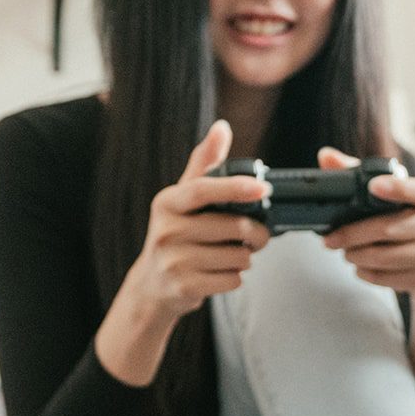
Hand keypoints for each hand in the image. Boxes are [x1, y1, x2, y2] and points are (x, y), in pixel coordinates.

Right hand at [122, 120, 273, 322]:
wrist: (151, 284)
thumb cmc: (175, 235)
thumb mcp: (183, 199)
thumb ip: (204, 164)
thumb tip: (221, 128)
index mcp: (167, 203)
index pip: (203, 190)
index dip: (235, 187)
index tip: (263, 187)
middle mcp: (166, 231)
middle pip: (232, 227)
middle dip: (256, 234)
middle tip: (258, 235)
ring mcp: (173, 261)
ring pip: (237, 256)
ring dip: (245, 257)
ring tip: (233, 255)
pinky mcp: (184, 287)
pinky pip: (231, 280)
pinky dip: (235, 277)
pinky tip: (221, 273)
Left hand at [316, 148, 414, 302]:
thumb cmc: (413, 224)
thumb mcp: (395, 198)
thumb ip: (360, 174)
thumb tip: (326, 156)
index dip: (397, 188)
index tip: (372, 186)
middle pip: (389, 228)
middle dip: (352, 235)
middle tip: (331, 238)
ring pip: (386, 257)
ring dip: (357, 256)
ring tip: (346, 253)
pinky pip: (390, 278)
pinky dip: (368, 274)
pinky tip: (361, 268)